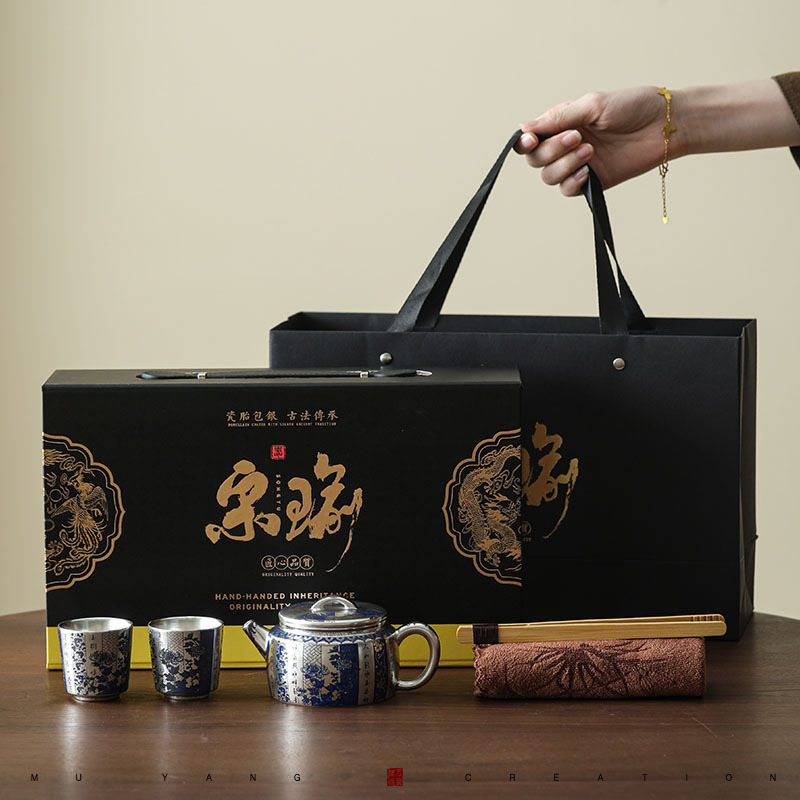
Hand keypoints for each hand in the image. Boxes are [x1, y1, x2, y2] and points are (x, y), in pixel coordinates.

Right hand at [514, 86, 671, 194]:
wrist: (665, 125)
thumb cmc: (633, 106)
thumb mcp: (592, 105)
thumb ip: (558, 118)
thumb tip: (524, 127)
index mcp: (563, 123)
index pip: (532, 139)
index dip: (525, 142)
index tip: (531, 140)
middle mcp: (566, 145)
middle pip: (536, 159)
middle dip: (551, 150)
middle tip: (577, 137)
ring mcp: (578, 164)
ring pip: (549, 176)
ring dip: (564, 165)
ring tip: (590, 150)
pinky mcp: (592, 181)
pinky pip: (567, 190)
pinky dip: (572, 182)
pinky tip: (587, 172)